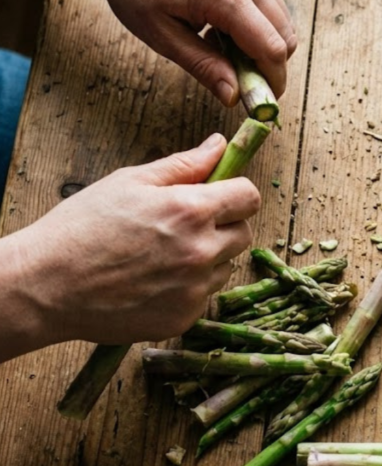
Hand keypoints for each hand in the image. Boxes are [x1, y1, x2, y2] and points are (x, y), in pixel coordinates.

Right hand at [0, 134, 259, 357]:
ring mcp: (194, 290)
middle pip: (243, 234)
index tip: (219, 195)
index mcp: (190, 211)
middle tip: (183, 225)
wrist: (48, 285)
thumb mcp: (130, 182)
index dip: (235, 193)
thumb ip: (184, 165)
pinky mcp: (184, 319)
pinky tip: (152, 281)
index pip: (249, 197)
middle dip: (222, 225)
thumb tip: (219, 145)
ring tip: (160, 255)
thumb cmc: (83, 227)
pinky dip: (188, 289)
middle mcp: (201, 252)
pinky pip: (203, 296)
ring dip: (206, 258)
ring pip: (224, 267)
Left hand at [83, 0, 295, 105]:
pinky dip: (256, 25)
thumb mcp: (161, 35)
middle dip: (269, 66)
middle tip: (235, 78)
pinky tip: (220, 27)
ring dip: (262, 44)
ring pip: (282, 21)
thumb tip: (234, 97)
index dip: (272, 82)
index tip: (259, 103)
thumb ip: (203, 66)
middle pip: (286, 36)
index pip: (272, 49)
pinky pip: (269, 3)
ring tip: (220, 48)